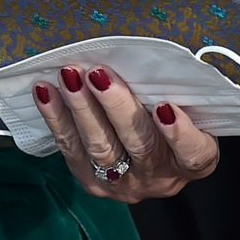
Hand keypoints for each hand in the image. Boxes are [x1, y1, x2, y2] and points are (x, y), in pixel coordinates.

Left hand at [33, 64, 219, 202]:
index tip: (165, 107)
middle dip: (116, 106)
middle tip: (98, 74)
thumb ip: (172, 91)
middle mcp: (160, 177)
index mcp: (190, 160)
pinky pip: (72, 149)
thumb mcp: (183, 108)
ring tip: (69, 76)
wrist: (144, 151)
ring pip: (102, 148)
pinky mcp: (92, 182)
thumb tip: (146, 56)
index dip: (181, 134)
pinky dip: (57, 118)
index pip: (194, 154)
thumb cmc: (164, 113)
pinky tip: (45, 91)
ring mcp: (124, 184)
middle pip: (140, 145)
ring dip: (82, 108)